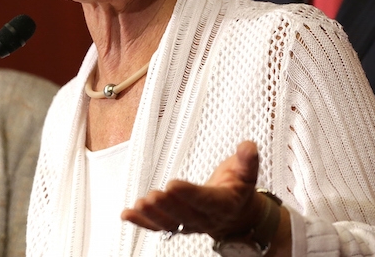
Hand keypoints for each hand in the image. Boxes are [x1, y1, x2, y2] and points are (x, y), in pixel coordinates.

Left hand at [122, 140, 275, 240]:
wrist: (238, 216)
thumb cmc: (238, 190)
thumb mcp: (248, 173)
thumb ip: (247, 160)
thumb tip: (247, 146)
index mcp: (224, 204)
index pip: (206, 200)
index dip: (189, 194)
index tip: (173, 184)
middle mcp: (206, 219)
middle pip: (185, 214)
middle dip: (168, 205)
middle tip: (153, 195)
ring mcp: (190, 225)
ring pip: (170, 224)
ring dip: (153, 215)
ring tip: (140, 204)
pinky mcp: (178, 225)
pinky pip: (158, 227)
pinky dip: (142, 222)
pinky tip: (126, 214)